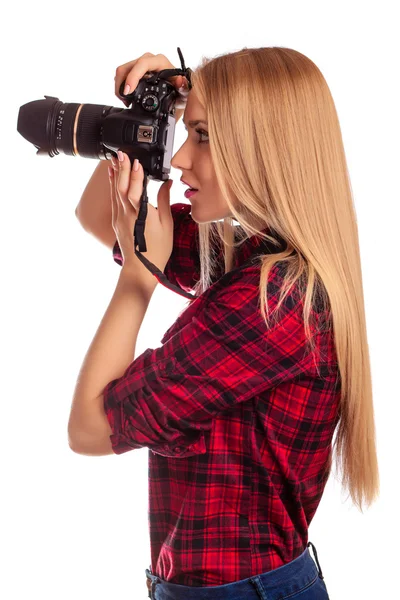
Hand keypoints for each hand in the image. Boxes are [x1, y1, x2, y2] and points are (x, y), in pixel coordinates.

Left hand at [109, 152, 173, 284]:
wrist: (141, 268)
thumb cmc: (157, 250)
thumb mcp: (167, 225)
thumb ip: (165, 201)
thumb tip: (167, 183)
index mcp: (143, 215)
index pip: (137, 191)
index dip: (136, 175)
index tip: (137, 161)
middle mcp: (128, 215)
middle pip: (123, 187)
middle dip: (122, 169)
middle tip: (121, 153)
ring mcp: (120, 218)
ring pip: (116, 192)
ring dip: (116, 174)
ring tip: (114, 159)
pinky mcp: (117, 221)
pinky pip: (114, 200)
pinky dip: (113, 186)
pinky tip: (113, 177)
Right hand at [114, 52, 188, 107]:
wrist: (178, 91)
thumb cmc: (181, 90)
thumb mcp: (184, 92)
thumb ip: (184, 87)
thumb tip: (180, 81)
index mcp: (159, 61)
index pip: (141, 64)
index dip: (132, 77)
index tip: (128, 91)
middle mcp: (148, 59)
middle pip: (127, 67)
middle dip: (122, 85)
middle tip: (125, 101)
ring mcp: (140, 64)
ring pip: (122, 71)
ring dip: (120, 86)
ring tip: (125, 101)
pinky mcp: (135, 70)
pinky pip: (123, 74)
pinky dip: (121, 86)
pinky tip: (126, 97)